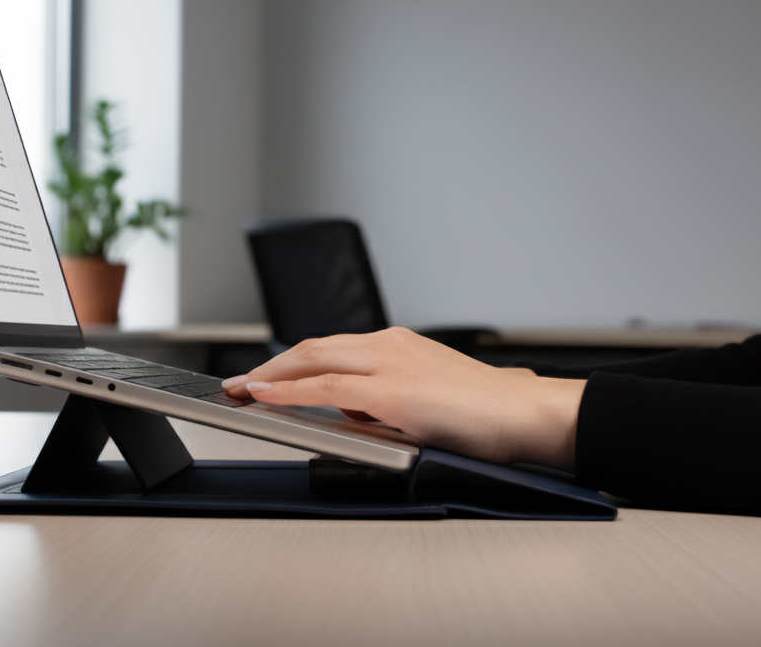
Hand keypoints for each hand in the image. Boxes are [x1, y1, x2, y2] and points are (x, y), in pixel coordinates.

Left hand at [222, 327, 585, 470]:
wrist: (521, 415)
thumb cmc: (484, 414)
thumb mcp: (422, 401)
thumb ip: (383, 402)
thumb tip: (349, 414)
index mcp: (398, 345)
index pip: (331, 348)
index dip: (291, 361)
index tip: (265, 374)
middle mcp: (390, 344)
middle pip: (313, 347)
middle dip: (270, 364)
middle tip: (239, 381)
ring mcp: (390, 362)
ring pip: (313, 359)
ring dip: (271, 374)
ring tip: (242, 389)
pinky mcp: (392, 388)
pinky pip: (326, 386)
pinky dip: (289, 390)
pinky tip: (265, 395)